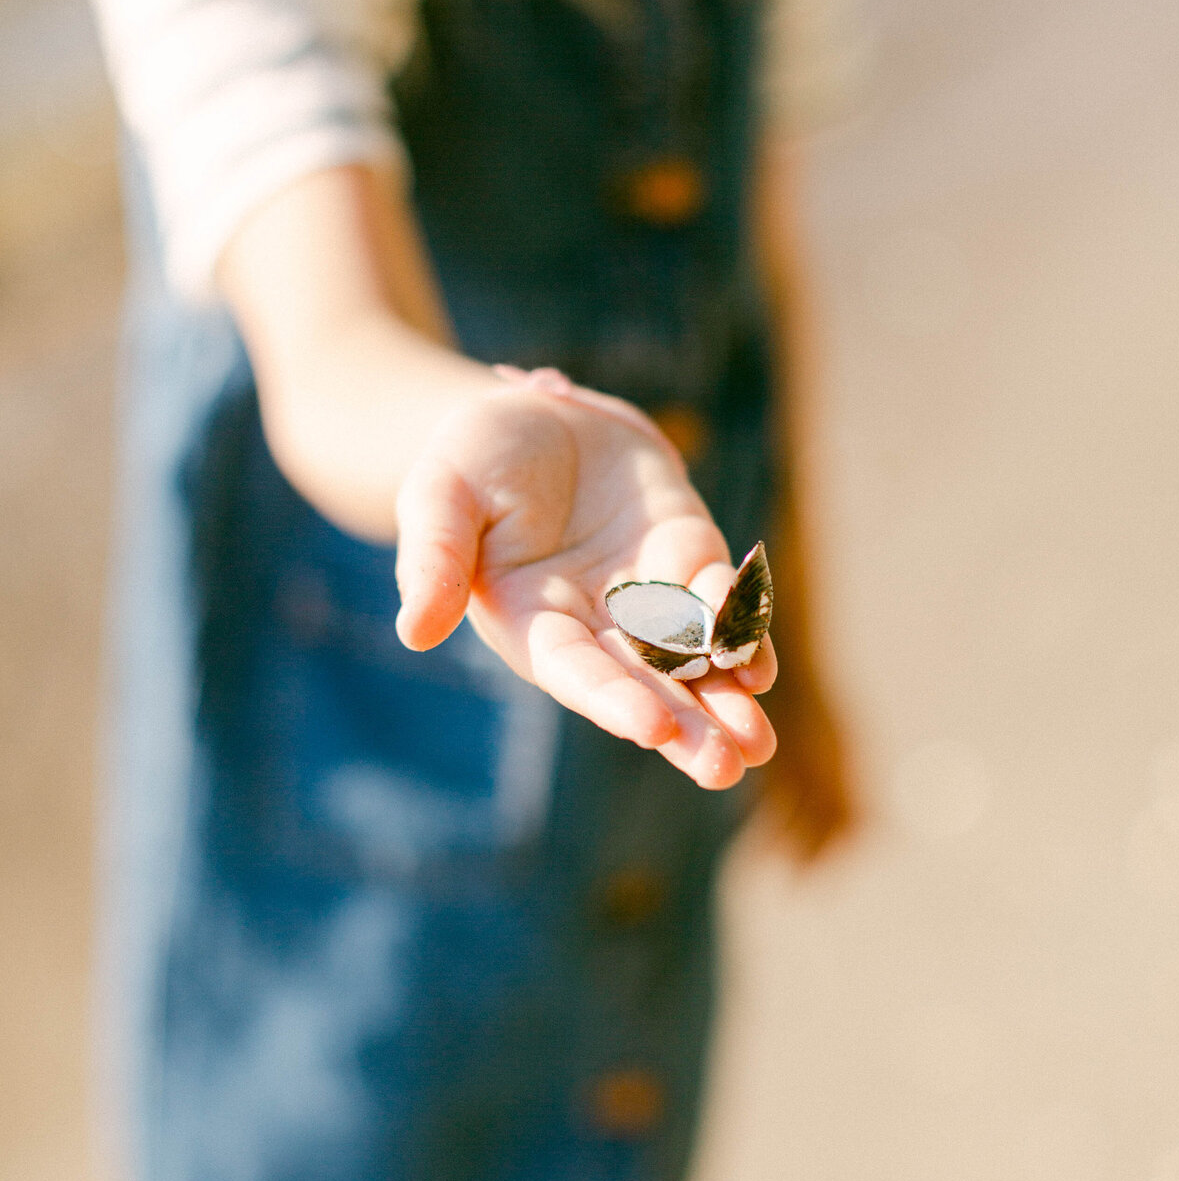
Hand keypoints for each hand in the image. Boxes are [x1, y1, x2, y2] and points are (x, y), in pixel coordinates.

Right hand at [394, 370, 777, 789]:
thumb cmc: (472, 457)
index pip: (574, 669)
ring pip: (692, 658)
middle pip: (642, 683)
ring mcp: (646, 594)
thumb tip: (415, 631)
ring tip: (756, 745)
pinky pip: (719, 601)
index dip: (611, 698)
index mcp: (529, 621)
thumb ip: (433, 559)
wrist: (532, 414)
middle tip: (724, 766)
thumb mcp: (440, 494)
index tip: (652, 727)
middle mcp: (592, 623)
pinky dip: (743, 631)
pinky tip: (761, 667)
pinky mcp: (686, 556)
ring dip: (725, 700)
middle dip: (684, 725)